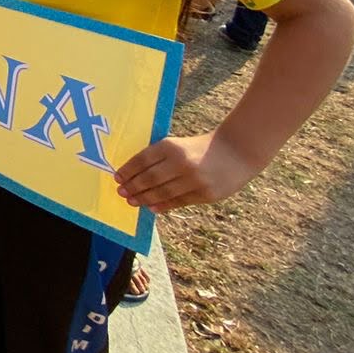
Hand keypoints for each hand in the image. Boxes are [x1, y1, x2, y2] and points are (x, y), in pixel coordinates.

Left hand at [115, 130, 257, 212]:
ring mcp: (195, 180)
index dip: (128, 170)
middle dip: (133, 187)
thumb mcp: (177, 145)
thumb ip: (158, 157)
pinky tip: (152, 207)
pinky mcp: (206, 194)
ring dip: (145, 198)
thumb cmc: (198, 148)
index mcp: (171, 146)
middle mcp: (182, 163)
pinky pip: (180, 202)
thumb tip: (134, 174)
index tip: (117, 177)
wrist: (236, 151)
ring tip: (132, 201)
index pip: (142, 160)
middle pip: (150, 178)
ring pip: (163, 193)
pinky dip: (164, 205)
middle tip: (121, 192)